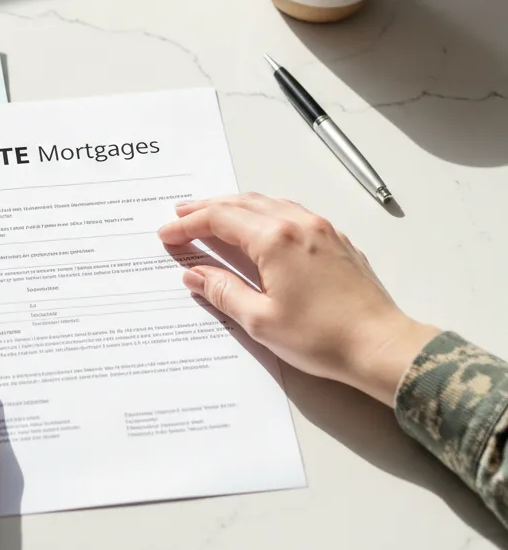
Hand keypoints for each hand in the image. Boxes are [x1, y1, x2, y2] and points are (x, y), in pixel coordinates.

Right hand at [158, 194, 438, 405]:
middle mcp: (298, 223)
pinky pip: (290, 211)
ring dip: (235, 206)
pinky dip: (263, 212)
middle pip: (241, 203)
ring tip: (213, 214)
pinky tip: (257, 224)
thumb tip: (195, 274)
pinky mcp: (335, 240)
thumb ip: (223, 291)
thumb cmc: (323, 337)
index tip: (168, 234)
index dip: (189, 225)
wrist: (382, 346)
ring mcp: (320, 228)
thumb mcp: (261, 320)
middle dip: (207, 207)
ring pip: (267, 203)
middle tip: (181, 213)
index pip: (220, 220)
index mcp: (275, 239)